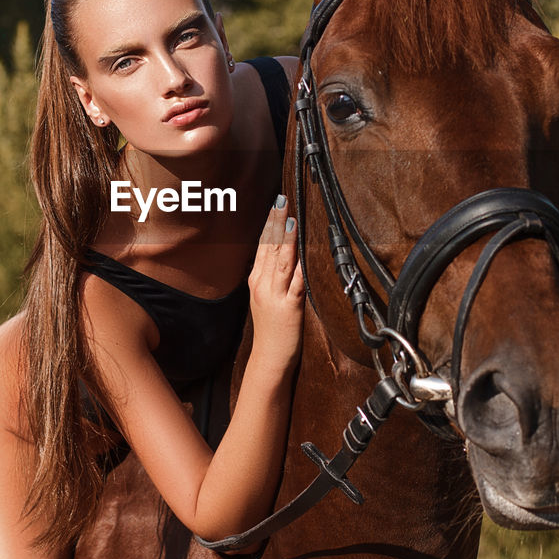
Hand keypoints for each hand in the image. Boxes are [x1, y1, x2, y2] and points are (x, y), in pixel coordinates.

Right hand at [247, 195, 304, 369]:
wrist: (269, 358)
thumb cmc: (271, 330)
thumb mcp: (264, 298)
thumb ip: (270, 277)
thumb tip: (280, 256)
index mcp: (256, 281)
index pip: (262, 246)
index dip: (269, 224)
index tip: (275, 205)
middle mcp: (262, 284)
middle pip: (269, 248)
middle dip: (275, 222)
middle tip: (281, 199)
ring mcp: (274, 295)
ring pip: (280, 260)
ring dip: (285, 238)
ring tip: (290, 218)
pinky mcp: (289, 307)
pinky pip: (295, 282)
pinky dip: (298, 265)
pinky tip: (302, 251)